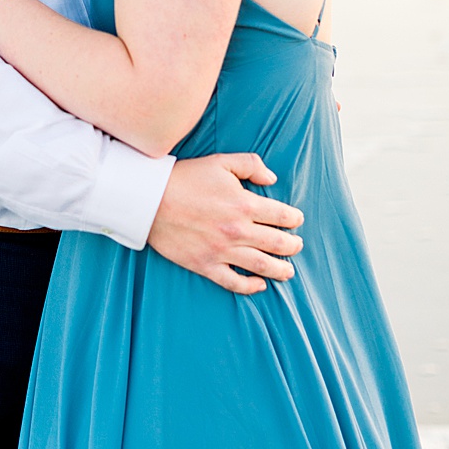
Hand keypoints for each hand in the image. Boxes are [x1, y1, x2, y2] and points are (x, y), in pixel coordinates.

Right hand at [148, 152, 304, 293]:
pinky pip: (233, 281)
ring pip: (261, 265)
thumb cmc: (187, 178)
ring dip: (280, 269)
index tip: (297, 221)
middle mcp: (237, 230)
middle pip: (277, 243)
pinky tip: (259, 284)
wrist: (151, 200)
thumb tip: (272, 179)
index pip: (282, 216)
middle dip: (292, 246)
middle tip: (297, 246)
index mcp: (245, 204)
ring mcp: (222, 250)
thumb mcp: (222, 161)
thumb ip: (252, 165)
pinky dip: (249, 286)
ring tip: (289, 271)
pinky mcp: (205, 265)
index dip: (294, 219)